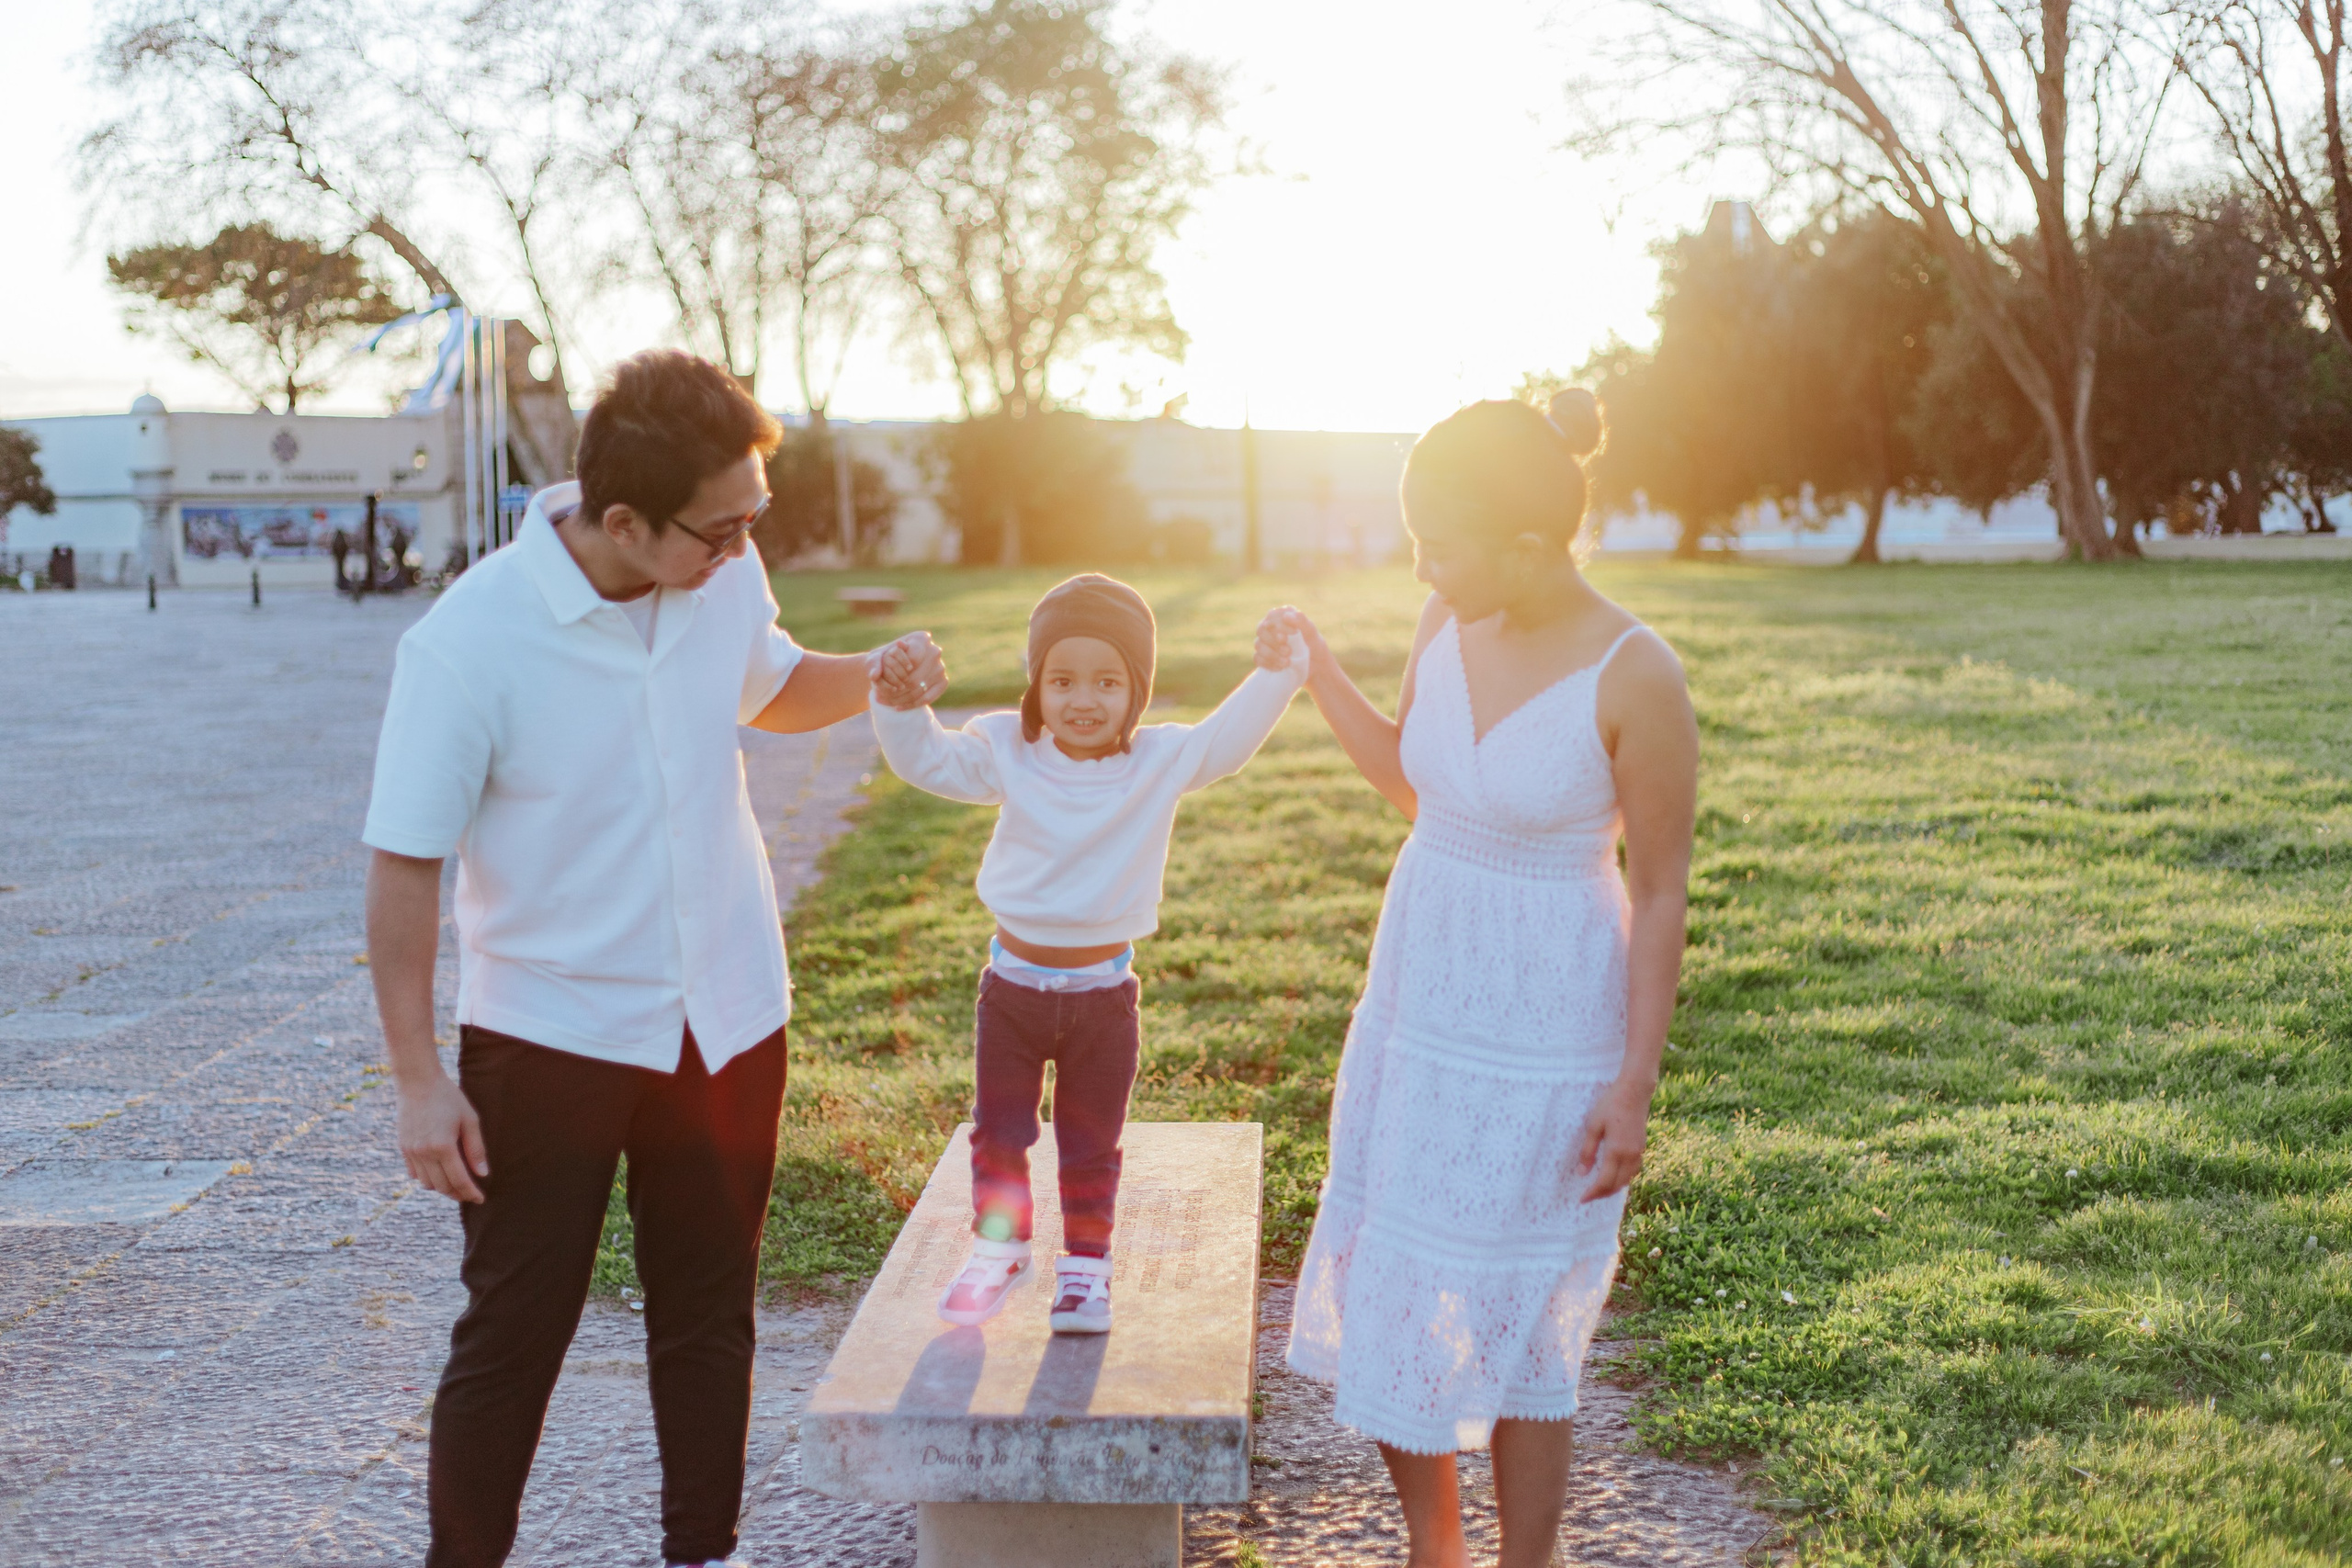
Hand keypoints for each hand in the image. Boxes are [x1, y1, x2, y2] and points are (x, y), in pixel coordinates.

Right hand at [397, 1070, 488, 1203]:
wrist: (417, 1082)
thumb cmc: (448, 1098)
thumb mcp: (470, 1120)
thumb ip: (476, 1149)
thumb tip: (482, 1174)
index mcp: (443, 1146)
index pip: (459, 1180)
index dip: (470, 1193)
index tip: (480, 1199)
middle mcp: (424, 1152)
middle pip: (442, 1186)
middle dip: (457, 1194)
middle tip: (470, 1194)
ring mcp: (411, 1151)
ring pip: (427, 1183)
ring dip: (442, 1188)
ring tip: (456, 1185)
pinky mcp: (403, 1148)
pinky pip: (414, 1173)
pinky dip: (427, 1179)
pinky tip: (438, 1175)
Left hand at [869, 630, 946, 709]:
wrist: (896, 665)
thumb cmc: (884, 659)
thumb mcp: (875, 658)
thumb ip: (873, 663)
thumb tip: (874, 674)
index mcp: (921, 638)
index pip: (910, 660)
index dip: (895, 674)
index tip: (879, 683)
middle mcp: (934, 651)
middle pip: (914, 678)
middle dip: (895, 691)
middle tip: (879, 698)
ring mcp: (941, 667)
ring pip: (919, 689)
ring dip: (901, 699)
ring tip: (885, 703)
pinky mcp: (943, 681)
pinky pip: (928, 697)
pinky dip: (912, 704)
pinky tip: (898, 707)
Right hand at [1262, 607, 1333, 682]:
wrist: (1315, 665)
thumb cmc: (1313, 645)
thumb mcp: (1312, 633)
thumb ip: (1301, 621)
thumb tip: (1286, 616)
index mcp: (1281, 617)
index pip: (1272, 616)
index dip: (1280, 625)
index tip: (1295, 633)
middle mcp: (1270, 627)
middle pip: (1261, 630)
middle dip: (1274, 642)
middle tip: (1289, 651)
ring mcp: (1265, 642)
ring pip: (1258, 645)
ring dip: (1272, 655)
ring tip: (1287, 662)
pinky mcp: (1263, 656)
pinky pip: (1257, 658)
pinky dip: (1268, 664)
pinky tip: (1280, 668)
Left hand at [1571, 1074, 1654, 1201]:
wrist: (1634, 1092)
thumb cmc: (1610, 1105)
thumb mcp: (1593, 1126)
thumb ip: (1588, 1151)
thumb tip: (1582, 1173)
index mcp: (1616, 1151)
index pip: (1604, 1182)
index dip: (1593, 1193)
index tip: (1582, 1199)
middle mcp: (1630, 1156)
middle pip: (1617, 1185)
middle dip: (1602, 1194)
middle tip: (1588, 1197)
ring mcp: (1638, 1152)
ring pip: (1627, 1179)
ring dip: (1613, 1188)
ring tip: (1599, 1189)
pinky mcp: (1642, 1147)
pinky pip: (1633, 1171)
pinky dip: (1623, 1178)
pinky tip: (1615, 1175)